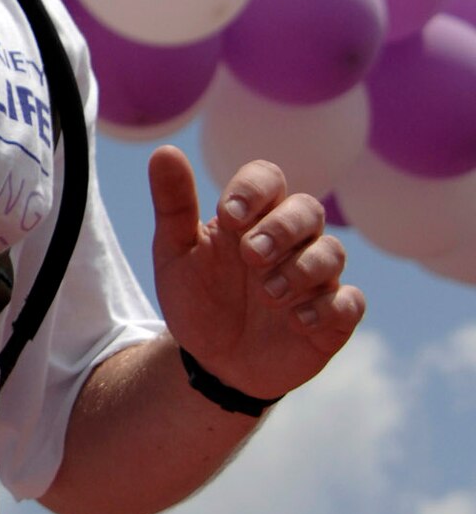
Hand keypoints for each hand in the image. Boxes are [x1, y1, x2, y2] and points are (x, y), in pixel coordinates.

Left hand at [148, 145, 364, 402]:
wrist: (210, 361)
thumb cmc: (197, 298)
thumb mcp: (174, 254)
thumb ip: (173, 205)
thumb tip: (164, 151)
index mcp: (252, 218)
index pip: (267, 178)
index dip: (254, 189)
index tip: (229, 215)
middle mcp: (290, 241)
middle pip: (307, 210)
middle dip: (282, 228)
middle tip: (250, 255)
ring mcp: (315, 278)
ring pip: (332, 253)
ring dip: (301, 269)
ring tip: (267, 292)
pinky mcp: (332, 317)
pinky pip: (349, 302)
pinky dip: (328, 308)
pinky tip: (297, 322)